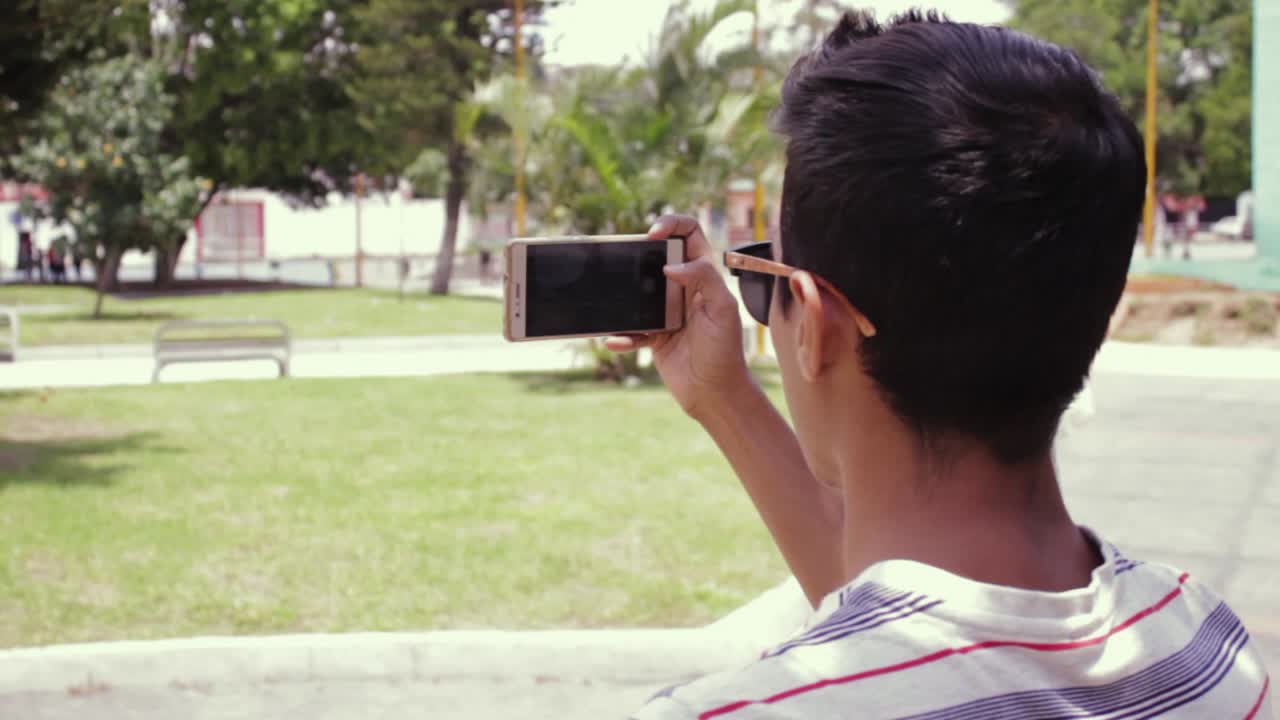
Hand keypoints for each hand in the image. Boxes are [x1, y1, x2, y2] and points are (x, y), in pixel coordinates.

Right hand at [606, 214, 752, 418]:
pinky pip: (630, 329)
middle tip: (628, 266)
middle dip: (639, 257)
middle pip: (656, 257)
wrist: (714, 393)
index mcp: (704, 275)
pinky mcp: (653, 335)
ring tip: (618, 303)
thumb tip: (670, 265)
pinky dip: (622, 335)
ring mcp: (666, 311)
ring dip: (625, 297)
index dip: (671, 224)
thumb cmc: (725, 352)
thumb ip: (703, 277)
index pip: (689, 234)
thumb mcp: (722, 309)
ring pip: (638, 291)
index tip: (653, 235)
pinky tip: (617, 341)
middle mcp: (684, 288)